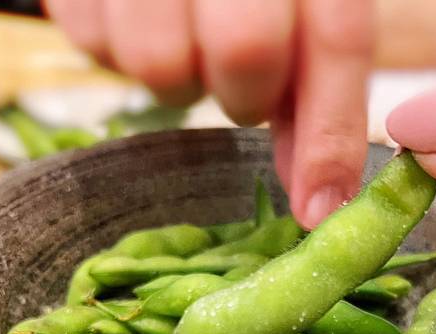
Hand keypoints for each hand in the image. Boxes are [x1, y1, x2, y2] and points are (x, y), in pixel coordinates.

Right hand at [45, 0, 372, 228]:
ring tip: (182, 39)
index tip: (318, 210)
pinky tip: (137, 20)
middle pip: (246, 49)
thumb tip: (318, 198)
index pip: (337, 39)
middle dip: (244, 94)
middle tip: (234, 80)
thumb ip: (310, 102)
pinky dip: (121, 51)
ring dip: (178, 77)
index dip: (329, 136)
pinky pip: (98, 46)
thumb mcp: (291, 21)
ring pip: (162, 63)